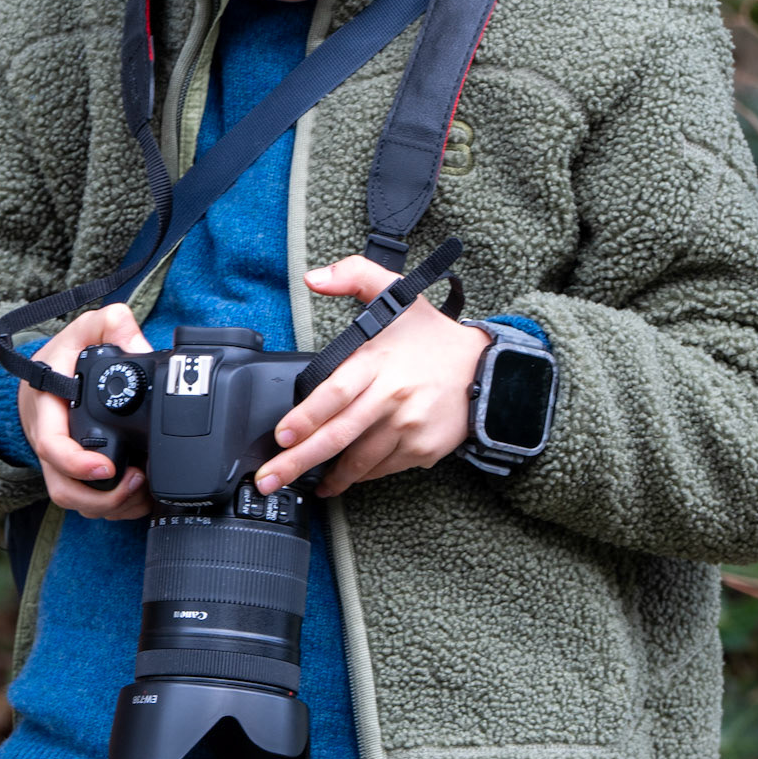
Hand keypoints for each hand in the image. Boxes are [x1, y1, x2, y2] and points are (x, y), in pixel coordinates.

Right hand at [17, 303, 152, 518]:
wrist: (40, 375)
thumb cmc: (63, 356)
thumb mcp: (84, 328)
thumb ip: (112, 323)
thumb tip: (140, 348)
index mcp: (47, 407)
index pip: (52, 445)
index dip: (77, 463)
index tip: (107, 468)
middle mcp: (47, 440)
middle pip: (63, 487)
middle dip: (102, 498)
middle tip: (137, 483)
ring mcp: (56, 461)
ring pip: (73, 501)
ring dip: (109, 507)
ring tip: (142, 494)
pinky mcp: (69, 473)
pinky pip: (83, 501)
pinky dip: (110, 507)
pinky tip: (137, 498)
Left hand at [255, 256, 488, 497]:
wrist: (488, 369)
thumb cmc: (433, 335)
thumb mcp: (398, 292)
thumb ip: (354, 275)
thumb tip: (313, 277)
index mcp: (379, 362)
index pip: (335, 393)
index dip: (306, 417)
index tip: (282, 435)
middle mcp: (393, 398)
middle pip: (338, 435)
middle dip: (298, 461)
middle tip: (269, 479)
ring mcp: (410, 428)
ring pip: (360, 460)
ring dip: (330, 476)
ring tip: (306, 483)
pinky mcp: (423, 449)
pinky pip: (382, 469)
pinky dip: (361, 474)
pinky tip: (344, 476)